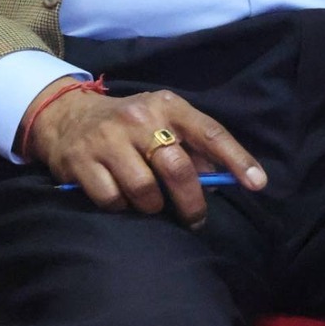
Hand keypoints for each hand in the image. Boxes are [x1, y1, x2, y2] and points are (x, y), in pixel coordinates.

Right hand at [22, 78, 266, 227]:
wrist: (67, 116)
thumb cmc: (129, 125)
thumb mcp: (161, 122)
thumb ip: (192, 146)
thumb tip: (223, 179)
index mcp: (166, 106)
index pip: (209, 132)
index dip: (236, 159)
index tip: (257, 184)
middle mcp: (138, 118)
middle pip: (177, 169)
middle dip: (192, 203)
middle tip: (195, 219)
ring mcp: (107, 138)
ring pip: (145, 191)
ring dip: (152, 207)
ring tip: (150, 203)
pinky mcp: (82, 160)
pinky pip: (112, 200)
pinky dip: (121, 208)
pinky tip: (120, 198)